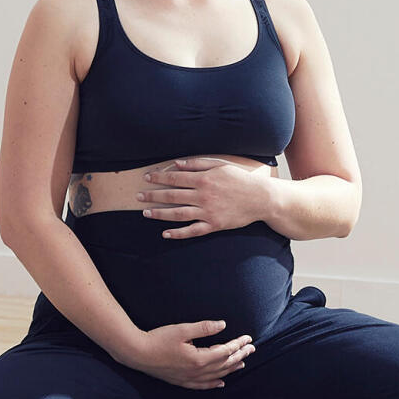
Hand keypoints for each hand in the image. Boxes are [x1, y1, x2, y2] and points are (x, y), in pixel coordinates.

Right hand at [113, 320, 255, 389]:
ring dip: (230, 369)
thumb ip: (204, 328)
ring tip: (242, 363)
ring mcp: (189, 379)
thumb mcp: (182, 329)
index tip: (248, 339)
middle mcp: (196, 372)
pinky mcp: (181, 381)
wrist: (137, 354)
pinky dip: (214, 384)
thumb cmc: (158, 339)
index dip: (238, 345)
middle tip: (252, 349)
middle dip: (239, 356)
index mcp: (199, 359)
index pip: (225, 352)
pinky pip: (203, 385)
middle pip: (224, 365)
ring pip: (216, 376)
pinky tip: (221, 383)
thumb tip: (223, 325)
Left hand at [139, 157, 273, 239]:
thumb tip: (176, 164)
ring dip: (160, 214)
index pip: (175, 178)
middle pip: (172, 195)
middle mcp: (203, 196)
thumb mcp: (220, 166)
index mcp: (204, 179)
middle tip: (138, 196)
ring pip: (178, 213)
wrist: (261, 198)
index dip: (159, 178)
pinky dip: (178, 233)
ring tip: (145, 213)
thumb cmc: (240, 180)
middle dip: (153, 195)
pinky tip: (165, 233)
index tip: (146, 178)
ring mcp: (208, 212)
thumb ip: (197, 164)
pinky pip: (192, 231)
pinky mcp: (214, 225)